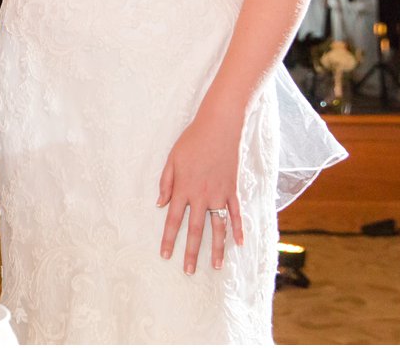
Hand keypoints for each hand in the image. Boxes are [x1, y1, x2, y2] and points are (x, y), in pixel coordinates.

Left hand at [157, 111, 244, 273]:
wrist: (218, 128)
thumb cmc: (191, 142)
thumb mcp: (172, 160)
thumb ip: (166, 183)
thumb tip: (160, 205)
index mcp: (183, 189)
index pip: (173, 220)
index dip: (168, 238)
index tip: (165, 255)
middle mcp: (201, 196)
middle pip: (195, 230)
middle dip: (191, 252)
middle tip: (189, 271)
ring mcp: (219, 194)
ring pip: (218, 227)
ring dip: (217, 248)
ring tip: (216, 267)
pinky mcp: (232, 190)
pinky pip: (236, 213)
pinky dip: (238, 228)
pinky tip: (240, 243)